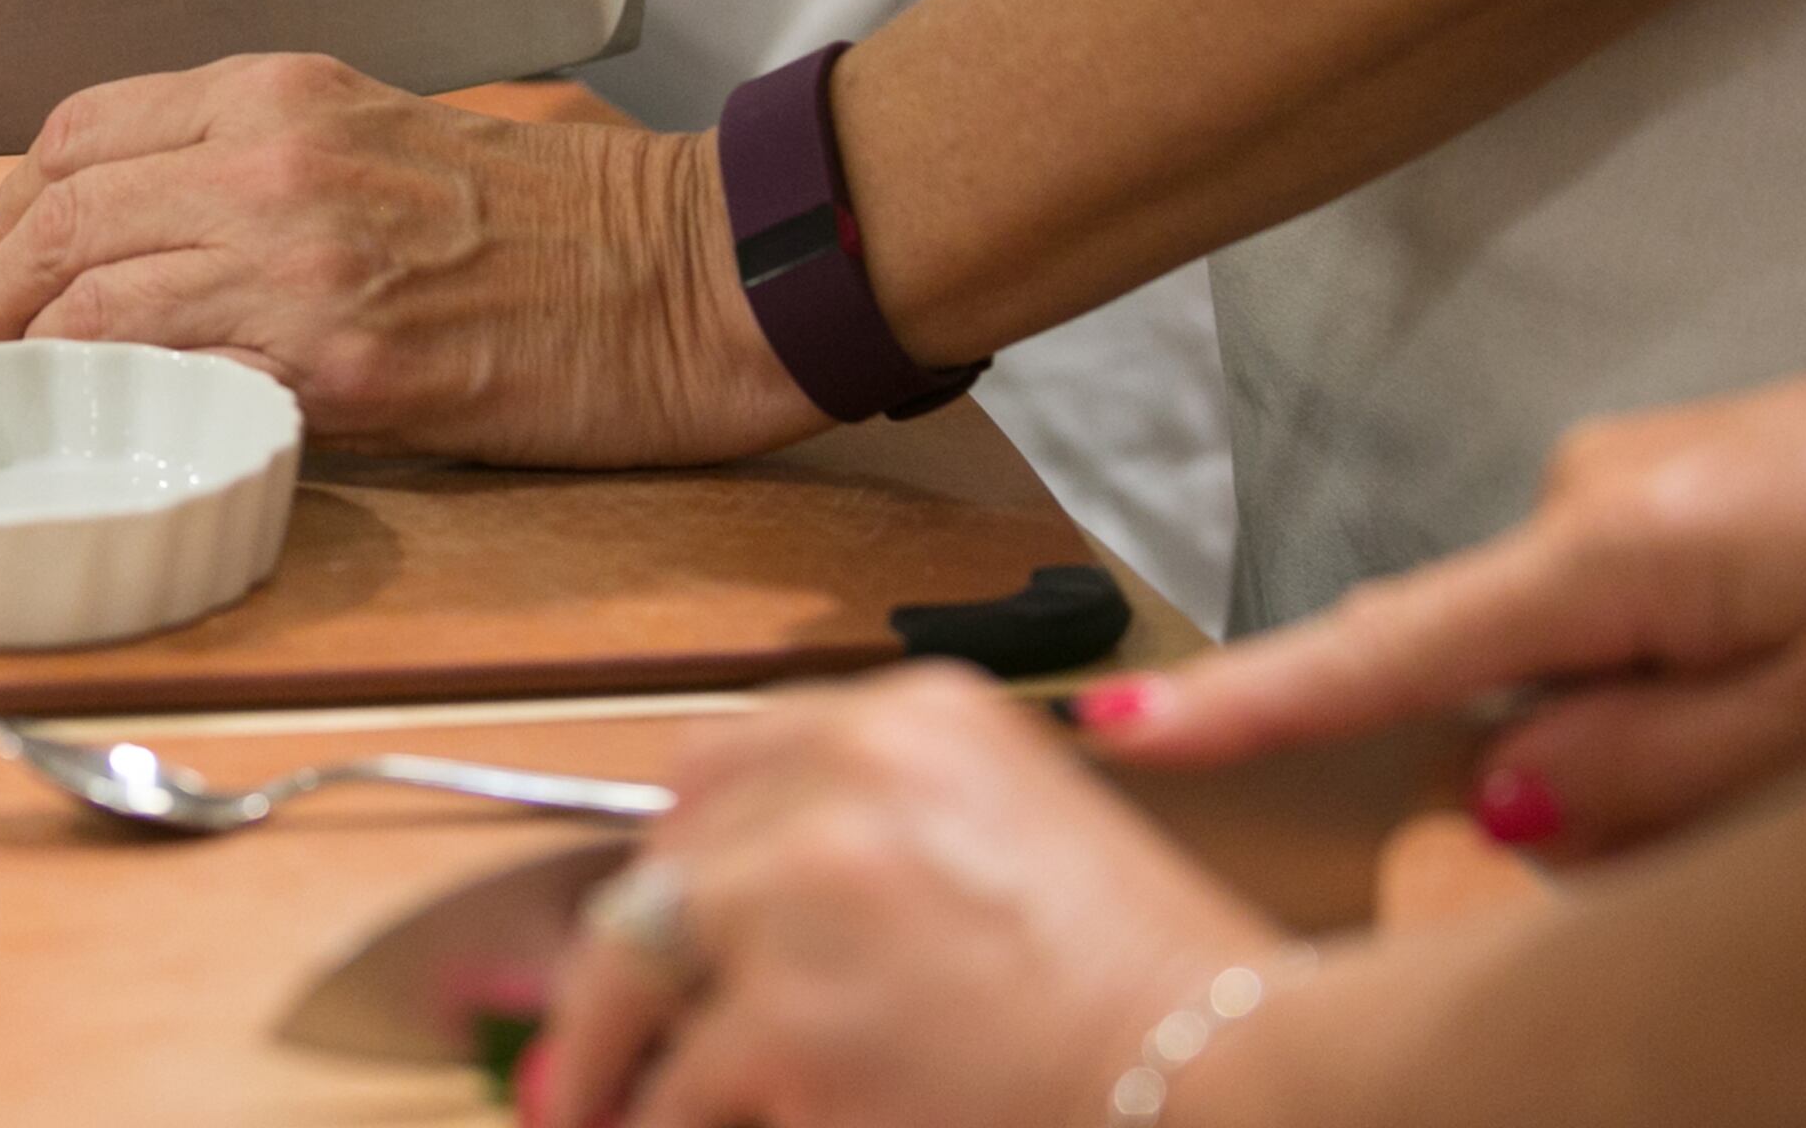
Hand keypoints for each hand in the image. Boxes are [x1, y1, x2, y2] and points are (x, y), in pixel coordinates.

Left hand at [0, 54, 824, 465]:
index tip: (5, 260)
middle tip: (1, 346)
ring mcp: (298, 259)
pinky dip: (126, 408)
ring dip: (41, 360)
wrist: (690, 269)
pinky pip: (174, 381)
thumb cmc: (558, 216)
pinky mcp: (339, 363)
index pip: (75, 132)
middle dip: (0, 293)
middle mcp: (270, 156)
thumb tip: (134, 235)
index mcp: (280, 89)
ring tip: (48, 397)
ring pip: (86, 303)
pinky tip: (131, 430)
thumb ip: (257, 167)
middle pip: (55, 216)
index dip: (13, 207)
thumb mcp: (380, 139)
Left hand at [537, 665, 1279, 1127]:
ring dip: (607, 1059)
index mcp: (911, 719)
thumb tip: (734, 908)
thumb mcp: (1019, 830)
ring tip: (586, 1110)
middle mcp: (847, 781)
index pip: (720, 762)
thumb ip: (881, 833)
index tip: (641, 918)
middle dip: (616, 969)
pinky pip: (677, 1088)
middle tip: (582, 1043)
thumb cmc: (1149, 986)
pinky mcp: (792, 1025)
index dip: (672, 855)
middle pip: (659, 867)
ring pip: (636, 978)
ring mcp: (808, 898)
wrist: (1223, 1078)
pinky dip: (660, 1123)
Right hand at [1078, 333, 1805, 860]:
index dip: (1253, 701)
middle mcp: (1587, 489)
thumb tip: (1501, 792)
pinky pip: (1625, 611)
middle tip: (1739, 772)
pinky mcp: (1690, 483)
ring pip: (1569, 647)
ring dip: (1649, 717)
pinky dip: (1678, 675)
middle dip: (1559, 755)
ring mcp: (1636, 478)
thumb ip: (1641, 770)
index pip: (1382, 646)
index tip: (1124, 727)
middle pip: (1488, 664)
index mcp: (1605, 548)